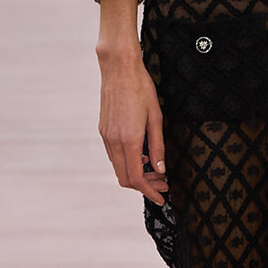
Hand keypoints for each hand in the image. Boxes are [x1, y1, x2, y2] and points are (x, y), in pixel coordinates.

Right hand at [97, 41, 167, 204]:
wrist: (118, 69)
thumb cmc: (141, 89)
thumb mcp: (156, 118)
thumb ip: (157, 147)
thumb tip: (160, 169)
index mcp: (128, 139)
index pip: (137, 178)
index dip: (150, 192)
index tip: (161, 198)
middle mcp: (113, 141)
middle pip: (125, 178)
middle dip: (145, 186)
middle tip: (164, 183)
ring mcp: (106, 136)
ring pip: (118, 168)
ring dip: (136, 174)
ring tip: (156, 171)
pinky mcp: (103, 130)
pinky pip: (114, 155)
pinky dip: (128, 163)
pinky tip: (142, 157)